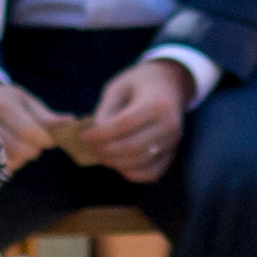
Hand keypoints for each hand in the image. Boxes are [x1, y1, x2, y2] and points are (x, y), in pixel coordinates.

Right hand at [0, 74, 69, 169]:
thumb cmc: (2, 99)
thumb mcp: (22, 99)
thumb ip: (45, 115)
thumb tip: (70, 122)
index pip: (28, 131)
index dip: (44, 139)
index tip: (50, 140)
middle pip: (20, 151)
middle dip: (33, 149)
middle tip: (32, 140)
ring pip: (11, 163)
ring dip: (21, 157)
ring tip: (16, 143)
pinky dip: (9, 163)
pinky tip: (6, 151)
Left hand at [78, 58, 192, 181]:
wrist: (171, 84)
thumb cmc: (140, 83)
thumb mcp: (119, 86)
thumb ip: (106, 110)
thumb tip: (95, 137)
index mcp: (157, 103)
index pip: (124, 124)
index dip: (101, 133)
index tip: (84, 135)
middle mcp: (169, 125)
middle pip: (131, 147)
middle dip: (105, 150)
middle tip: (89, 146)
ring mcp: (173, 142)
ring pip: (139, 162)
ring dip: (114, 162)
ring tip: (100, 153)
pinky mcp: (172, 153)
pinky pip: (150, 173)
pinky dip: (130, 173)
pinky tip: (117, 162)